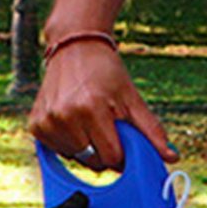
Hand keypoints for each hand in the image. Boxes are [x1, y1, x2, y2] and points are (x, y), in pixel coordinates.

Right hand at [29, 41, 176, 171]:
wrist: (74, 46)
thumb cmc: (106, 72)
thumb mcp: (131, 98)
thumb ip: (151, 130)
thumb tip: (170, 156)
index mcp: (92, 108)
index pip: (111, 156)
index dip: (121, 154)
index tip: (123, 142)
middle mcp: (65, 116)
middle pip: (92, 161)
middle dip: (103, 151)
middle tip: (105, 128)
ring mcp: (47, 122)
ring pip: (74, 158)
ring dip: (85, 148)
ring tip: (88, 123)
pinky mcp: (36, 125)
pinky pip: (57, 152)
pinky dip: (68, 144)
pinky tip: (72, 123)